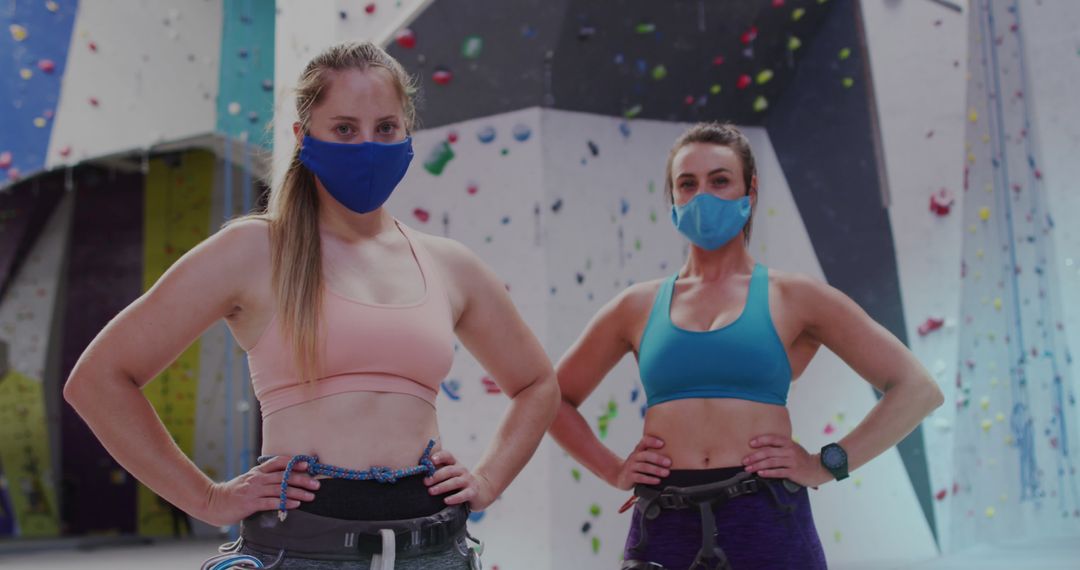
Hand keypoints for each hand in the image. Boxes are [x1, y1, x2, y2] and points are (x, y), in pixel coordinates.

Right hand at [202, 457, 319, 525]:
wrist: (214, 503)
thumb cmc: (234, 493)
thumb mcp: (248, 480)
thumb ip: (263, 477)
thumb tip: (283, 478)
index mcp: (257, 472)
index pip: (278, 462)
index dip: (294, 463)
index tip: (308, 465)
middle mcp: (257, 479)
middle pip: (284, 476)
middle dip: (302, 479)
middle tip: (316, 484)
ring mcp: (254, 491)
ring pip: (280, 489)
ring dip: (298, 492)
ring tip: (311, 496)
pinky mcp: (250, 503)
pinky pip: (272, 502)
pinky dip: (285, 503)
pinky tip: (296, 504)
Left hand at [424, 450, 497, 511]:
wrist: (478, 492)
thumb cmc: (456, 483)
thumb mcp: (448, 475)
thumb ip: (435, 472)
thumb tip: (418, 471)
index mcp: (454, 464)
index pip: (447, 456)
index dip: (440, 456)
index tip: (431, 460)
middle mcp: (462, 470)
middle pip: (449, 470)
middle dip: (436, 476)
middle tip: (425, 482)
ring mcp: (468, 480)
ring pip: (455, 482)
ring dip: (442, 486)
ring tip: (431, 491)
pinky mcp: (472, 492)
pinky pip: (463, 495)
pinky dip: (455, 498)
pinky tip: (446, 501)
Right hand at [611, 436, 671, 490]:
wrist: (619, 476)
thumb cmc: (636, 465)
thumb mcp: (641, 457)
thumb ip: (652, 453)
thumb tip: (673, 454)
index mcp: (638, 450)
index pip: (644, 442)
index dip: (652, 441)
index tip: (662, 443)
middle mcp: (634, 457)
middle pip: (645, 455)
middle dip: (658, 459)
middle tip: (669, 462)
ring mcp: (631, 467)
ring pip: (644, 467)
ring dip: (656, 470)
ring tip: (666, 473)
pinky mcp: (629, 477)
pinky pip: (640, 477)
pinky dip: (649, 479)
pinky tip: (657, 481)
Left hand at [742, 434, 830, 487]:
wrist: (818, 468)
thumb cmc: (802, 458)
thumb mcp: (793, 448)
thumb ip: (780, 447)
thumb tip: (761, 448)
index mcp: (788, 443)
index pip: (772, 439)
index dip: (760, 440)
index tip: (750, 444)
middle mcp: (790, 451)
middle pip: (768, 452)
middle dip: (754, 456)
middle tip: (744, 460)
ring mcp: (792, 461)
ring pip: (771, 462)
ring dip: (757, 465)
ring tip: (749, 468)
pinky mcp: (793, 472)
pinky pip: (778, 472)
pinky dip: (768, 473)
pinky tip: (760, 474)